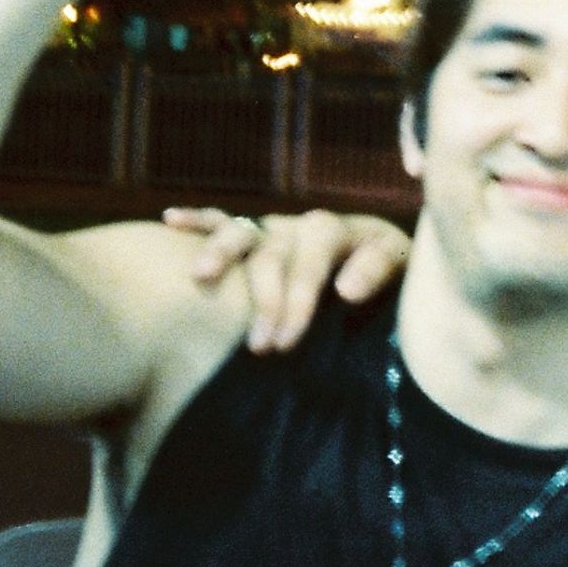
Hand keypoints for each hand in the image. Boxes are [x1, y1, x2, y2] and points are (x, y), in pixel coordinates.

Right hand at [162, 205, 413, 352]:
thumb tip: (345, 290)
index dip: (300, 298)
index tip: (288, 339)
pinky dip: (198, 220)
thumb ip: (377, 271)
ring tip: (202, 277)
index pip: (316, 258)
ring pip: (244, 232)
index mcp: (344, 233)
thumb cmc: (390, 281)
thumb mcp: (398, 272)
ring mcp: (277, 230)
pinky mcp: (256, 236)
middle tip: (261, 346)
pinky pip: (223, 222)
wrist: (387, 270)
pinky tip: (168, 221)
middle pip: (277, 251)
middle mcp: (305, 227)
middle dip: (268, 297)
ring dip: (222, 253)